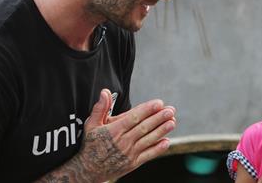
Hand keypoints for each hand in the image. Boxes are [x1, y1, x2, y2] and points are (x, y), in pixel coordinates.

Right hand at [34, 89, 176, 182]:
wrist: (88, 170)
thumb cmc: (91, 144)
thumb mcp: (91, 125)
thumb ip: (100, 108)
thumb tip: (105, 92)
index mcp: (113, 130)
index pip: (134, 118)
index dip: (147, 110)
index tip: (159, 103)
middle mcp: (123, 142)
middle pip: (144, 128)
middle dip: (159, 118)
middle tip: (171, 110)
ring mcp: (129, 153)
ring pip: (148, 140)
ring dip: (162, 131)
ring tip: (172, 122)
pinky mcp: (133, 163)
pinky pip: (148, 155)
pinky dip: (158, 149)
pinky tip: (167, 141)